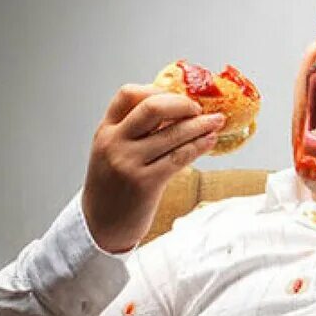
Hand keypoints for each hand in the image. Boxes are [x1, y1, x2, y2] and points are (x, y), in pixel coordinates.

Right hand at [82, 84, 225, 253]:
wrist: (99, 226)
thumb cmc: (112, 188)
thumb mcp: (111, 152)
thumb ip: (132, 131)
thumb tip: (174, 111)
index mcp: (105, 131)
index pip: (128, 94)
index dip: (156, 89)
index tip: (175, 95)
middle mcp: (115, 143)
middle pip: (153, 107)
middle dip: (182, 104)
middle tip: (198, 108)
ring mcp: (129, 163)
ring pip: (172, 133)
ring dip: (200, 124)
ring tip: (215, 121)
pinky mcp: (146, 183)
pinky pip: (179, 157)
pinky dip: (198, 146)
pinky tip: (208, 141)